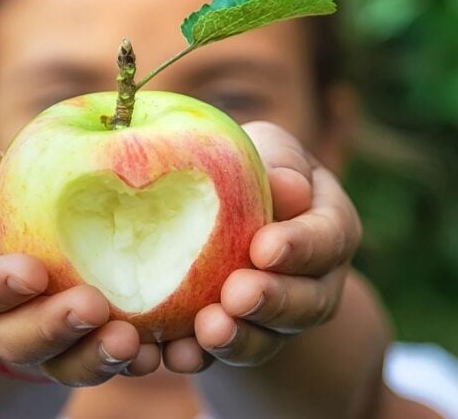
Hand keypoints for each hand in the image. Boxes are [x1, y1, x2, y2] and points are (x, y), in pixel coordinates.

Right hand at [0, 147, 160, 386]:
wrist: (23, 245)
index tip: (33, 273)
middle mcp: (3, 319)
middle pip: (19, 339)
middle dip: (54, 327)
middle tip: (92, 307)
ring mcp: (48, 340)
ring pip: (66, 363)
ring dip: (97, 356)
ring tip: (130, 340)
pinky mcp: (87, 345)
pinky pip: (108, 362)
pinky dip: (135, 361)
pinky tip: (158, 352)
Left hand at [161, 121, 361, 371]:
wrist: (219, 207)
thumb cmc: (248, 167)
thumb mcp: (265, 150)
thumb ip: (279, 163)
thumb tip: (287, 187)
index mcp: (328, 225)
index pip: (328, 238)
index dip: (300, 246)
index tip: (264, 247)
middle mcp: (314, 279)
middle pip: (308, 301)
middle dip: (273, 300)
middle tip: (237, 295)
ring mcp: (279, 315)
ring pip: (271, 337)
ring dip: (241, 337)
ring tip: (209, 330)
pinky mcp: (240, 335)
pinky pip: (226, 354)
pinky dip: (202, 356)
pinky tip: (178, 353)